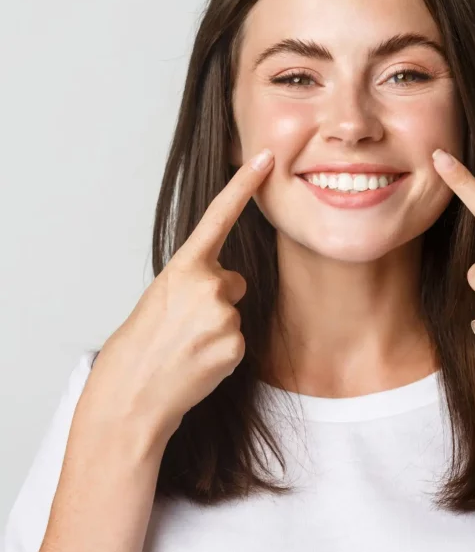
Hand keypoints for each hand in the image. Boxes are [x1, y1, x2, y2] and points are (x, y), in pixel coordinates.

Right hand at [79, 149, 274, 443]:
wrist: (133, 392)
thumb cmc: (143, 343)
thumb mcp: (162, 297)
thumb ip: (197, 280)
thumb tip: (230, 284)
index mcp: (183, 267)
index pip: (219, 217)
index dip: (244, 185)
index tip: (265, 158)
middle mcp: (207, 285)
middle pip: (234, 282)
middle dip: (217, 299)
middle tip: (184, 325)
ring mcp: (224, 315)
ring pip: (235, 313)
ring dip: (217, 327)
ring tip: (186, 345)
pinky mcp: (235, 344)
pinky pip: (238, 340)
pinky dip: (222, 350)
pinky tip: (197, 361)